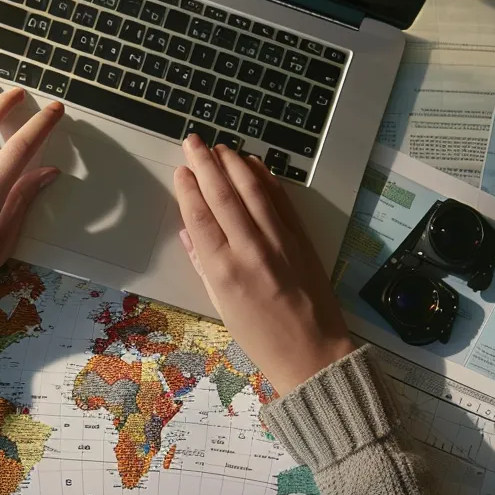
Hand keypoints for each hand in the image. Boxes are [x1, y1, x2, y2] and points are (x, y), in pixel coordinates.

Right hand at [173, 136, 354, 394]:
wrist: (313, 353)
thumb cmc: (261, 338)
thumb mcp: (221, 307)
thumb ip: (203, 265)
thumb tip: (189, 232)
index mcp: (223, 271)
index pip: (200, 216)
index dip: (189, 188)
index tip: (181, 169)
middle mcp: (250, 250)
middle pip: (223, 196)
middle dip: (206, 164)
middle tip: (193, 141)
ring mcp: (279, 241)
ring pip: (252, 190)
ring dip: (234, 164)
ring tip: (220, 147)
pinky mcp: (301, 239)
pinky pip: (280, 200)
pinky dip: (265, 179)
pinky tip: (253, 165)